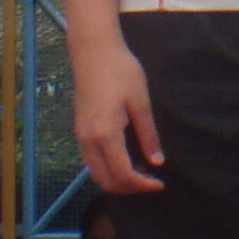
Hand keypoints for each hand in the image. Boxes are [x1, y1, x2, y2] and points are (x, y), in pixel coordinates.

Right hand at [72, 34, 162, 193]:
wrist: (93, 50)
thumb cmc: (120, 71)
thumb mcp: (140, 102)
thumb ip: (148, 135)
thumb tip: (157, 161)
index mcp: (106, 134)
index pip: (123, 174)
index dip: (143, 184)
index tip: (160, 183)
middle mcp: (88, 140)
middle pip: (106, 181)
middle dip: (129, 188)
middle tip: (151, 181)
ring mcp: (80, 136)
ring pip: (95, 174)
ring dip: (117, 181)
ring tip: (140, 173)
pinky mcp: (79, 131)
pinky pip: (91, 162)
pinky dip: (107, 170)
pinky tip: (125, 160)